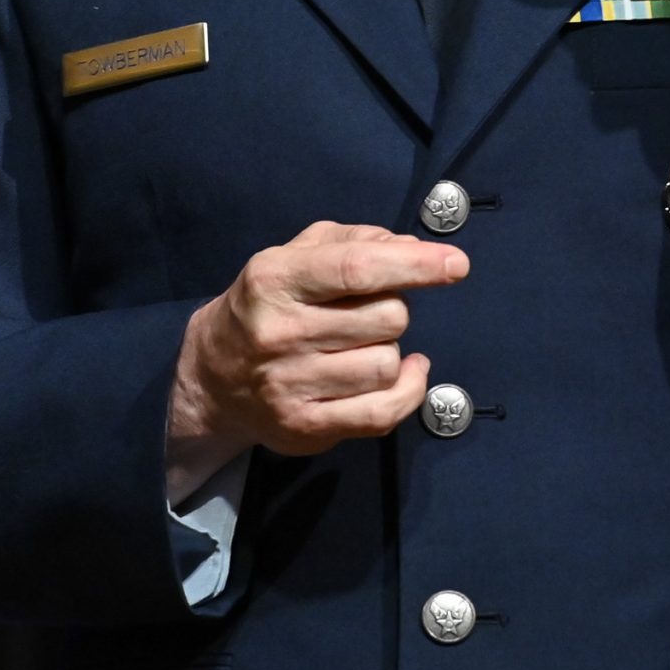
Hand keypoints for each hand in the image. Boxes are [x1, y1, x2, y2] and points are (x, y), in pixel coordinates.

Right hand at [164, 221, 461, 500]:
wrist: (213, 376)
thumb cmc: (269, 304)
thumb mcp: (297, 254)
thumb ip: (356, 241)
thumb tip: (413, 248)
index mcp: (275, 278)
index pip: (358, 269)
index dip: (415, 265)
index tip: (456, 264)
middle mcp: (280, 332)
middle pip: (387, 317)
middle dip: (396, 308)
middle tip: (371, 311)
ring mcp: (290, 385)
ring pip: (388, 363)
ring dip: (392, 350)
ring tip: (364, 345)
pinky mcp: (305, 428)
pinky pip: (383, 412)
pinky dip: (409, 391)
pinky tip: (404, 373)